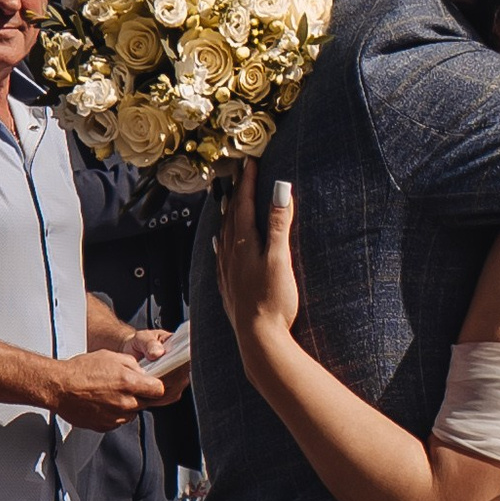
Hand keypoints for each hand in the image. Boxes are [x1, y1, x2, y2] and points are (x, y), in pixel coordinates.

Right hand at [49, 346, 174, 430]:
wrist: (59, 387)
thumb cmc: (80, 371)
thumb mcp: (111, 356)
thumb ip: (132, 365)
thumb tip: (142, 372)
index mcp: (129, 383)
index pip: (159, 390)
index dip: (155, 386)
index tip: (151, 384)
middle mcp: (125, 403)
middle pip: (146, 402)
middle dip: (140, 394)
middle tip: (124, 386)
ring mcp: (116, 417)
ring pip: (132, 413)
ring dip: (127, 405)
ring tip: (109, 393)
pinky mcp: (105, 426)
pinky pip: (118, 420)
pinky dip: (114, 413)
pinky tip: (102, 402)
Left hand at [218, 165, 300, 362]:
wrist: (259, 339)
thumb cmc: (274, 300)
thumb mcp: (280, 258)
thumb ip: (280, 223)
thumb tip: (281, 188)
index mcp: (244, 243)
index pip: (243, 204)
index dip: (247, 181)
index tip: (250, 160)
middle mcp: (231, 255)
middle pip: (230, 216)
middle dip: (235, 193)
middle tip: (237, 174)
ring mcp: (228, 272)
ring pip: (223, 235)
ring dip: (225, 215)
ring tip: (226, 201)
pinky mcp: (229, 288)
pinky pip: (220, 257)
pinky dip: (221, 243)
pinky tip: (219, 244)